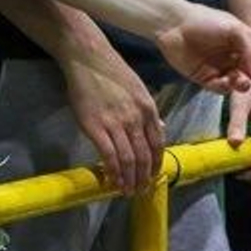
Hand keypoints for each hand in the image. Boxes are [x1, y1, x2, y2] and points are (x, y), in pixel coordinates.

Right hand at [59, 43, 165, 192]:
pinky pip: (108, 155)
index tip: (153, 176)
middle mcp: (136, 118)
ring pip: (128, 159)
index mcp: (149, 110)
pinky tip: (111, 181)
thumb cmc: (113, 73)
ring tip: (127, 191)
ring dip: (129, 179)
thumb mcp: (140, 90)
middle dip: (144, 177)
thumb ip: (149, 113)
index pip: (158, 144)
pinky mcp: (95, 127)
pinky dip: (112, 172)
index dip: (156, 164)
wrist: (89, 59)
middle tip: (140, 191)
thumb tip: (161, 129)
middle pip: (144, 155)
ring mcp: (116, 123)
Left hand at [154, 2, 250, 93]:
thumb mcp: (233, 27)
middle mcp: (232, 55)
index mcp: (241, 40)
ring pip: (236, 80)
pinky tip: (227, 83)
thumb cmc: (204, 21)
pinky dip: (224, 87)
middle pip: (250, 69)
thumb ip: (248, 44)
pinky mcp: (204, 77)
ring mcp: (219, 67)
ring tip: (244, 83)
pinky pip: (218, 87)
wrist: (174, 26)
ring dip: (242, 84)